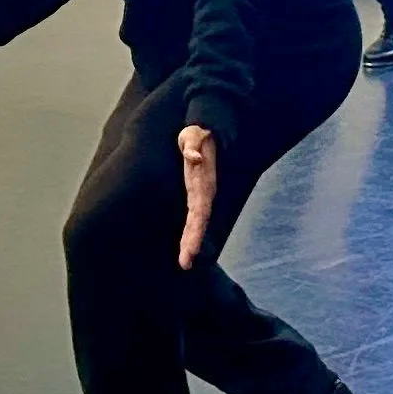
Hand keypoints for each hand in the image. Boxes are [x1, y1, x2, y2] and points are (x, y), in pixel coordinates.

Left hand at [178, 126, 217, 269]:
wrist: (207, 129)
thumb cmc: (198, 132)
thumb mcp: (194, 135)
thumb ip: (193, 145)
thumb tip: (194, 157)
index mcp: (203, 183)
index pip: (199, 212)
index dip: (195, 232)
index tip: (190, 250)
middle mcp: (204, 192)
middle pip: (199, 222)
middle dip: (192, 243)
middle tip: (185, 264)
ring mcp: (200, 193)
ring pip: (196, 222)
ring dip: (191, 241)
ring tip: (185, 261)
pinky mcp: (196, 192)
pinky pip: (193, 216)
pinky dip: (190, 231)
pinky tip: (185, 245)